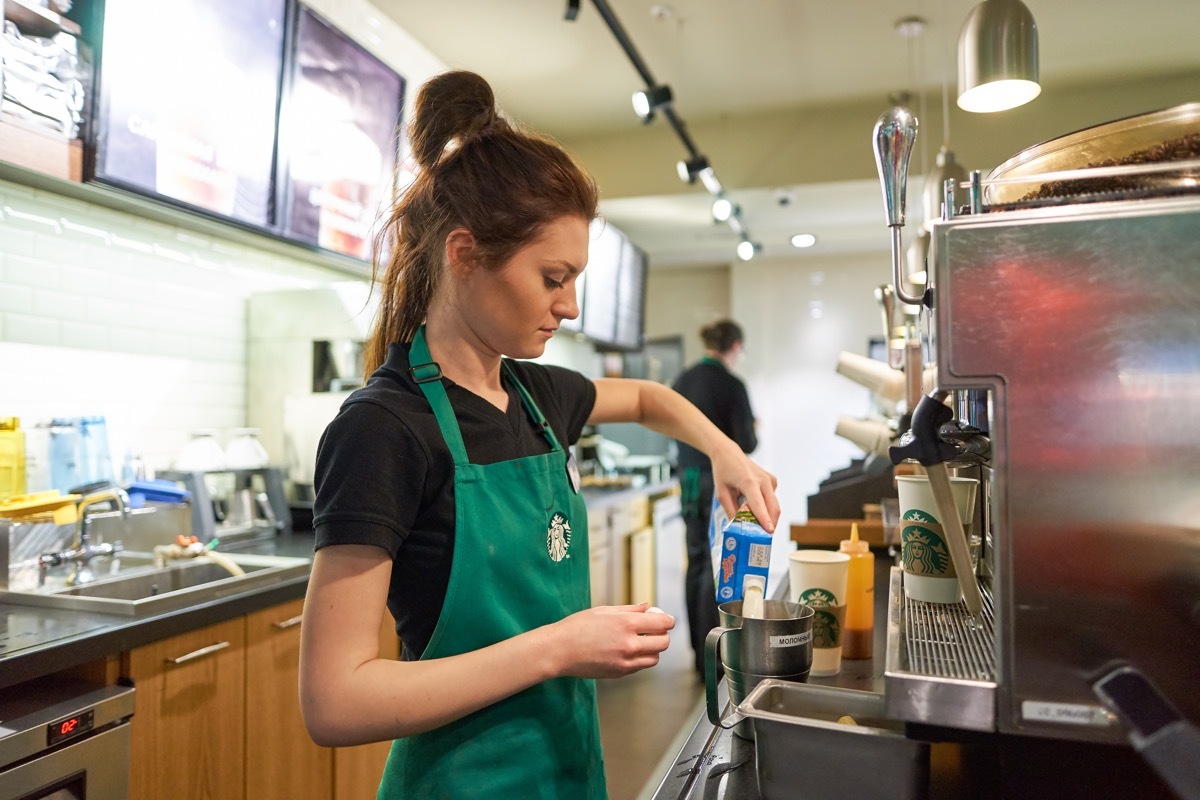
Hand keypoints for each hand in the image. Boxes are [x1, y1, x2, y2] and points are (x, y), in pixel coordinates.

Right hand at [549, 603, 674, 678]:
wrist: (559, 650)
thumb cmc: (578, 626)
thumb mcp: (604, 611)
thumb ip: (630, 610)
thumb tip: (648, 608)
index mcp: (626, 624)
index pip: (662, 624)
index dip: (667, 620)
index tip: (665, 619)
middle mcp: (629, 644)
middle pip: (663, 643)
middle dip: (662, 635)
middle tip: (653, 630)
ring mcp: (625, 661)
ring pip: (654, 658)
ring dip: (652, 649)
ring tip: (639, 641)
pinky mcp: (620, 673)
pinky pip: (640, 666)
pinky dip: (639, 659)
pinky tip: (626, 650)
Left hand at [710, 442, 779, 532]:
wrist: (729, 454)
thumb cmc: (723, 472)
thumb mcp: (722, 494)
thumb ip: (731, 511)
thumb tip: (738, 529)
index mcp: (749, 482)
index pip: (759, 504)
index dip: (764, 519)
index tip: (770, 532)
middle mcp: (763, 480)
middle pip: (773, 507)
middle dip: (770, 524)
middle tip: (763, 538)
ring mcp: (770, 480)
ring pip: (774, 505)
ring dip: (768, 516)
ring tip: (754, 522)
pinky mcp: (773, 481)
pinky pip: (772, 499)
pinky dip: (766, 507)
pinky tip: (753, 506)